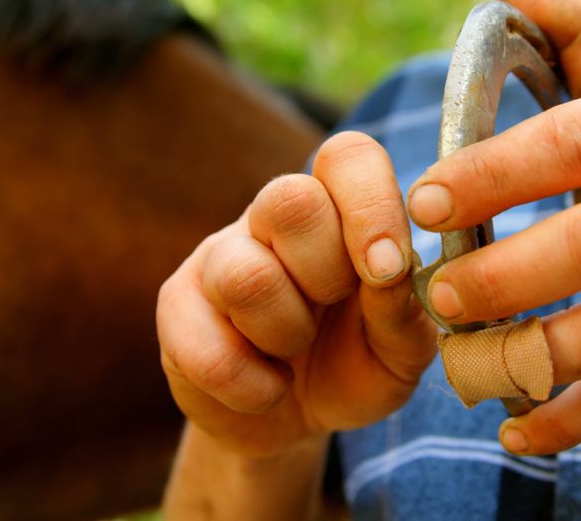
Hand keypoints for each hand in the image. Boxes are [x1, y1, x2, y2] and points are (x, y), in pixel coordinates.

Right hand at [157, 132, 436, 456]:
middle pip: (291, 201)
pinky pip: (210, 351)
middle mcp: (274, 217)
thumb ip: (404, 310)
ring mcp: (219, 256)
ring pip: (247, 277)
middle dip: (328, 273)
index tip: (387, 270)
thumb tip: (388, 274)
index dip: (370, 205)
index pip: (347, 156)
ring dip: (287, 334)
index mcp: (339, 207)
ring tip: (296, 348)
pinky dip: (255, 388)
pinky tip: (266, 386)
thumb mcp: (401, 350)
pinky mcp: (176, 306)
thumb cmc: (359, 365)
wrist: (298, 423)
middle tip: (334, 307)